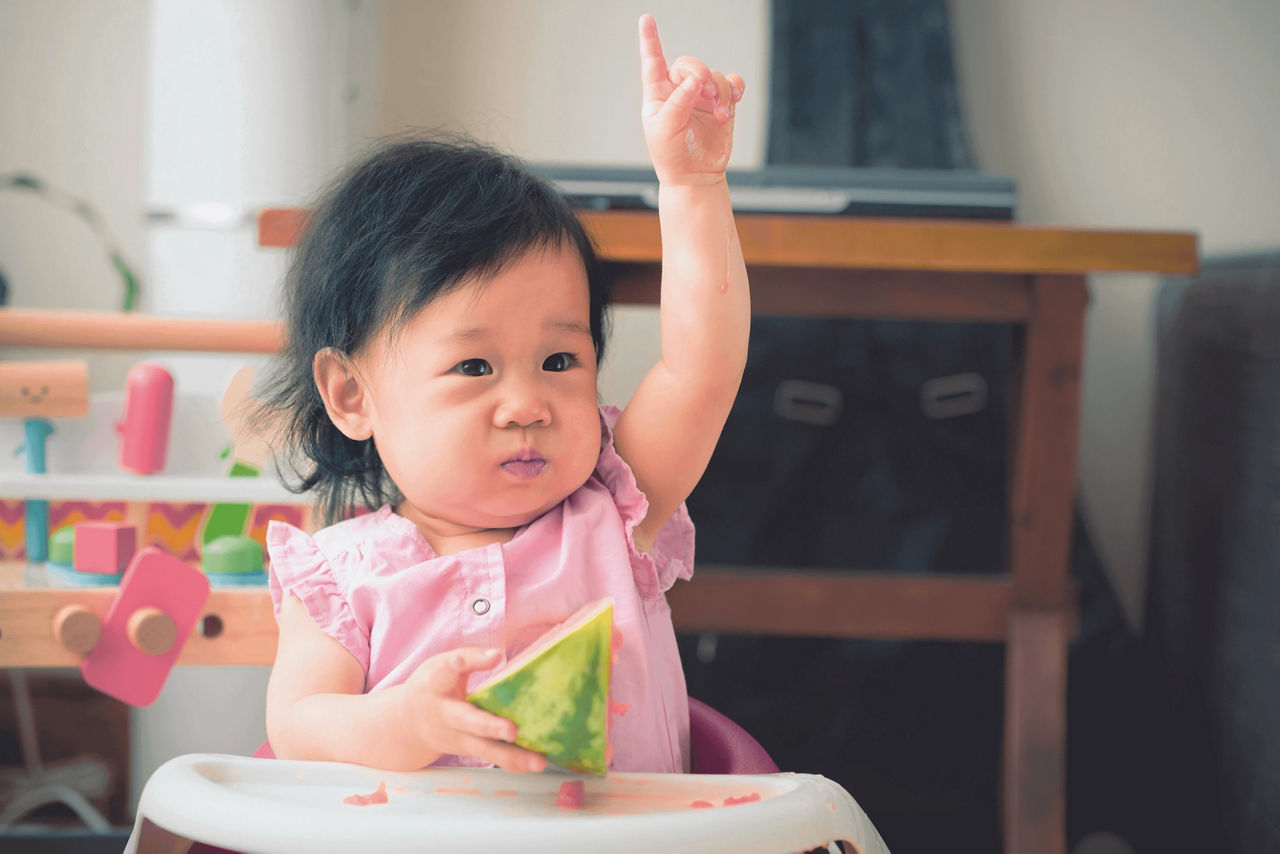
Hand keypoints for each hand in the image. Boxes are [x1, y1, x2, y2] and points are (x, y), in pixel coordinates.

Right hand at [396, 647, 546, 771]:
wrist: (405, 725)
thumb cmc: (431, 687)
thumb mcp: (440, 665)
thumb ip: (468, 658)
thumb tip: (498, 655)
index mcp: (435, 685)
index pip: (442, 673)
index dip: (453, 666)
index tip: (458, 661)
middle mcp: (445, 714)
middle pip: (468, 721)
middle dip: (490, 727)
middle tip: (512, 731)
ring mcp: (456, 737)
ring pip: (484, 749)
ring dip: (512, 756)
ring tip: (539, 761)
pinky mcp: (467, 749)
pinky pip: (492, 757)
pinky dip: (514, 762)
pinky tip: (536, 763)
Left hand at [638, 13, 744, 186]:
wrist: (695, 176)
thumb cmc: (672, 156)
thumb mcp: (666, 129)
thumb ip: (679, 102)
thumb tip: (695, 81)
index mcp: (658, 94)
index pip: (652, 62)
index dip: (649, 40)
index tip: (646, 20)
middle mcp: (679, 91)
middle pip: (690, 65)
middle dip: (699, 73)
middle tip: (704, 90)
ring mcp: (701, 97)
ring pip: (713, 76)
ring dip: (719, 93)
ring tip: (720, 115)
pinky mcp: (722, 104)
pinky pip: (732, 83)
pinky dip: (735, 89)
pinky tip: (734, 101)